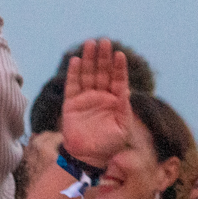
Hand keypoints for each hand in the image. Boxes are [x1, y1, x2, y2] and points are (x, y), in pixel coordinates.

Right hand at [59, 39, 134, 167]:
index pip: (118, 79)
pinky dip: (74, 72)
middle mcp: (101, 96)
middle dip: (103, 57)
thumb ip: (124, 109)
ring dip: (89, 59)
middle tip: (104, 42)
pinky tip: (76, 60)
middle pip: (102, 72)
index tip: (119, 54)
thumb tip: (125, 90)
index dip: (118, 67)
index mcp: (115, 101)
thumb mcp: (122, 128)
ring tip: (90, 43)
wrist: (87, 157)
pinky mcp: (72, 103)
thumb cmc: (109, 145)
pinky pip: (73, 85)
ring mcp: (86, 98)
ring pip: (88, 74)